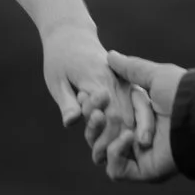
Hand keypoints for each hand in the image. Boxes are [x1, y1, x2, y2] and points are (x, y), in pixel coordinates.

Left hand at [42, 20, 145, 144]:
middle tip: (107, 160)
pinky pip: (137, 102)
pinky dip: (137, 120)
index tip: (100, 155)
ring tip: (118, 153)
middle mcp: (114, 80)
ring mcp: (123, 80)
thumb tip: (71, 123)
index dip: (107, 136)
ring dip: (131, 133)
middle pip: (125, 116)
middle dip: (119, 141)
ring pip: (135, 110)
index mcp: (96, 80)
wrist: (71, 33)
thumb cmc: (59, 58)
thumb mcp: (56, 80)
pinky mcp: (127, 81)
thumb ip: (67, 102)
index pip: (109, 114)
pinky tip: (134, 138)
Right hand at [92, 50, 182, 182]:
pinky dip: (116, 153)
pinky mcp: (143, 171)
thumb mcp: (155, 75)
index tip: (87, 96)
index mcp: (138, 117)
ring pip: (103, 153)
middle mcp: (136, 137)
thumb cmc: (182, 93)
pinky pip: (116, 170)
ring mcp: (139, 156)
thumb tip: (111, 55)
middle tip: (95, 110)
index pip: (104, 117)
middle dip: (93, 122)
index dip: (93, 108)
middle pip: (99, 136)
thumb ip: (132, 68)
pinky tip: (128, 137)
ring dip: (100, 136)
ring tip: (106, 119)